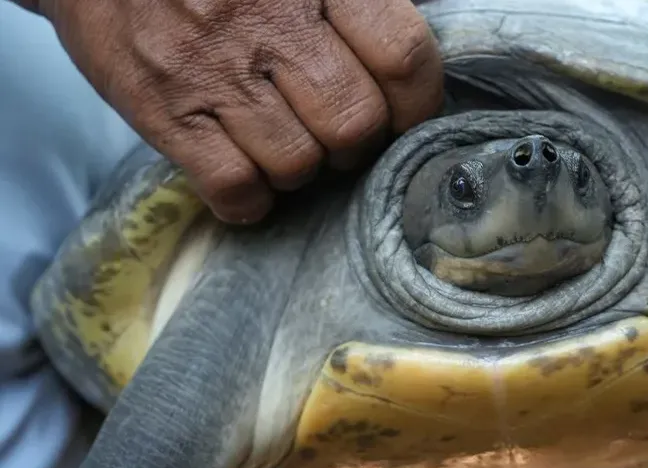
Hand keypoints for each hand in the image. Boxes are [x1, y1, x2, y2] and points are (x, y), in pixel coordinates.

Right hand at [37, 0, 443, 222]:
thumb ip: (355, 7)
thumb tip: (410, 65)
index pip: (404, 57)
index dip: (415, 103)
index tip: (403, 115)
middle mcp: (270, 21)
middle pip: (355, 123)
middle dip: (355, 144)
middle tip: (337, 134)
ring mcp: (215, 69)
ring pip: (299, 164)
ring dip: (301, 171)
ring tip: (285, 147)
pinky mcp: (164, 109)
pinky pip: (235, 188)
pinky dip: (250, 200)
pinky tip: (247, 180)